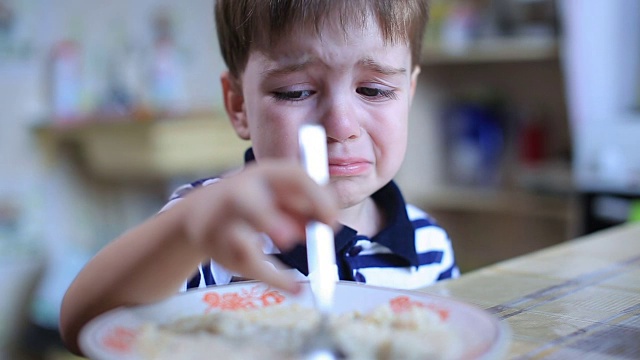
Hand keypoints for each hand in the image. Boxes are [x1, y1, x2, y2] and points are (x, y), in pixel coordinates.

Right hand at [178, 160, 337, 292]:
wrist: (201, 214)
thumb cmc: (253, 203)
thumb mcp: (279, 197)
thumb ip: (304, 207)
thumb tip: (328, 223)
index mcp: (263, 175)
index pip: (291, 176)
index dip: (315, 198)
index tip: (331, 221)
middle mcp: (238, 194)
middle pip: (246, 203)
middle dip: (266, 220)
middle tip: (290, 239)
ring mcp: (222, 222)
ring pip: (236, 239)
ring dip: (257, 252)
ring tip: (290, 267)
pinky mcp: (217, 248)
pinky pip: (246, 265)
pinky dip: (273, 279)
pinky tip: (295, 288)